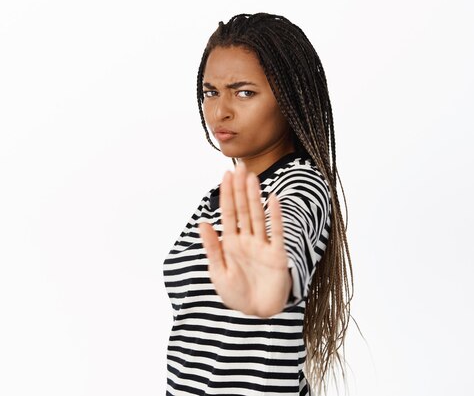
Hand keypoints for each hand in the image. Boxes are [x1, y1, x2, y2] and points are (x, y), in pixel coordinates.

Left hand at [198, 161, 291, 317]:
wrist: (257, 314)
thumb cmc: (236, 294)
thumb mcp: (217, 272)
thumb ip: (211, 247)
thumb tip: (202, 222)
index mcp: (230, 243)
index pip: (228, 213)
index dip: (227, 194)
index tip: (225, 174)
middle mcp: (246, 240)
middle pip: (243, 209)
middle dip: (240, 188)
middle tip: (240, 166)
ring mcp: (262, 246)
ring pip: (257, 216)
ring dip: (254, 197)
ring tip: (251, 177)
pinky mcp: (277, 255)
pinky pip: (276, 232)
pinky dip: (274, 216)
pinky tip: (272, 199)